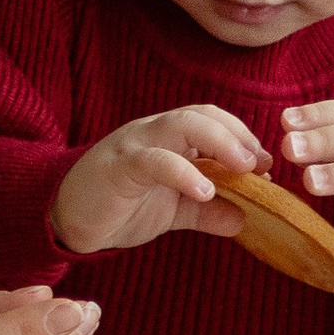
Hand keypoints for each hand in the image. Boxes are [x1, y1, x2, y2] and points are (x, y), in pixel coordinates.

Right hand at [52, 105, 265, 257]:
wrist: (65, 219)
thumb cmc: (118, 207)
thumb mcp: (172, 212)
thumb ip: (206, 212)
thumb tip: (244, 219)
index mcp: (169, 139)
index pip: (213, 121)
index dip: (244, 138)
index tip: (268, 166)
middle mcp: (154, 133)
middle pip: (201, 115)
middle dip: (237, 134)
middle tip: (262, 163)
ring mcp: (135, 144)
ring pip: (181, 125)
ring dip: (219, 142)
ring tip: (243, 168)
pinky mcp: (119, 166)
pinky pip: (155, 160)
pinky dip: (183, 172)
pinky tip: (204, 191)